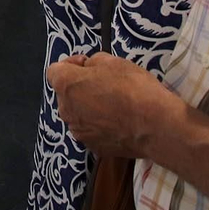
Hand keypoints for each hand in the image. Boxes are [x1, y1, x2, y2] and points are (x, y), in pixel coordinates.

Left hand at [46, 52, 180, 156]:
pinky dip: (100, 125)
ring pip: (78, 114)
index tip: (87, 64)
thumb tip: (89, 68)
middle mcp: (66, 111)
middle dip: (80, 87)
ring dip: (89, 107)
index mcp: (66, 86)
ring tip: (114, 105)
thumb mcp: (113, 61)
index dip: (71, 64)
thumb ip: (93, 62)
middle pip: (66, 95)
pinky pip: (91, 131)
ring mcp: (79, 132)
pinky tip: (119, 122)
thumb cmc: (132, 87)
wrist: (154, 125)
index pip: (55, 71)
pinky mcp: (93, 148)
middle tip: (104, 84)